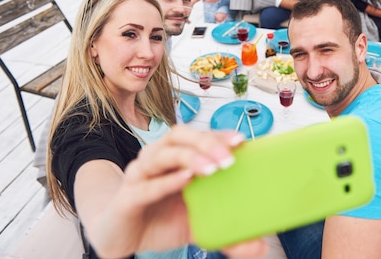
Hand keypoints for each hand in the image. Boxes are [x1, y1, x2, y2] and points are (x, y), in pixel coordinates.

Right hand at [75, 128, 267, 257]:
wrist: (121, 237)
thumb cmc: (159, 219)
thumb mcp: (199, 225)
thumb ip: (227, 233)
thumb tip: (259, 246)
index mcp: (177, 159)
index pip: (199, 137)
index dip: (218, 135)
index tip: (240, 140)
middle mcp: (158, 160)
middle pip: (179, 137)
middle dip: (205, 141)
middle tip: (228, 156)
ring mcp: (140, 176)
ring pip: (162, 155)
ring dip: (188, 157)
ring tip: (210, 168)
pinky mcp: (127, 198)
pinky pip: (146, 186)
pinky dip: (166, 182)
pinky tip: (184, 180)